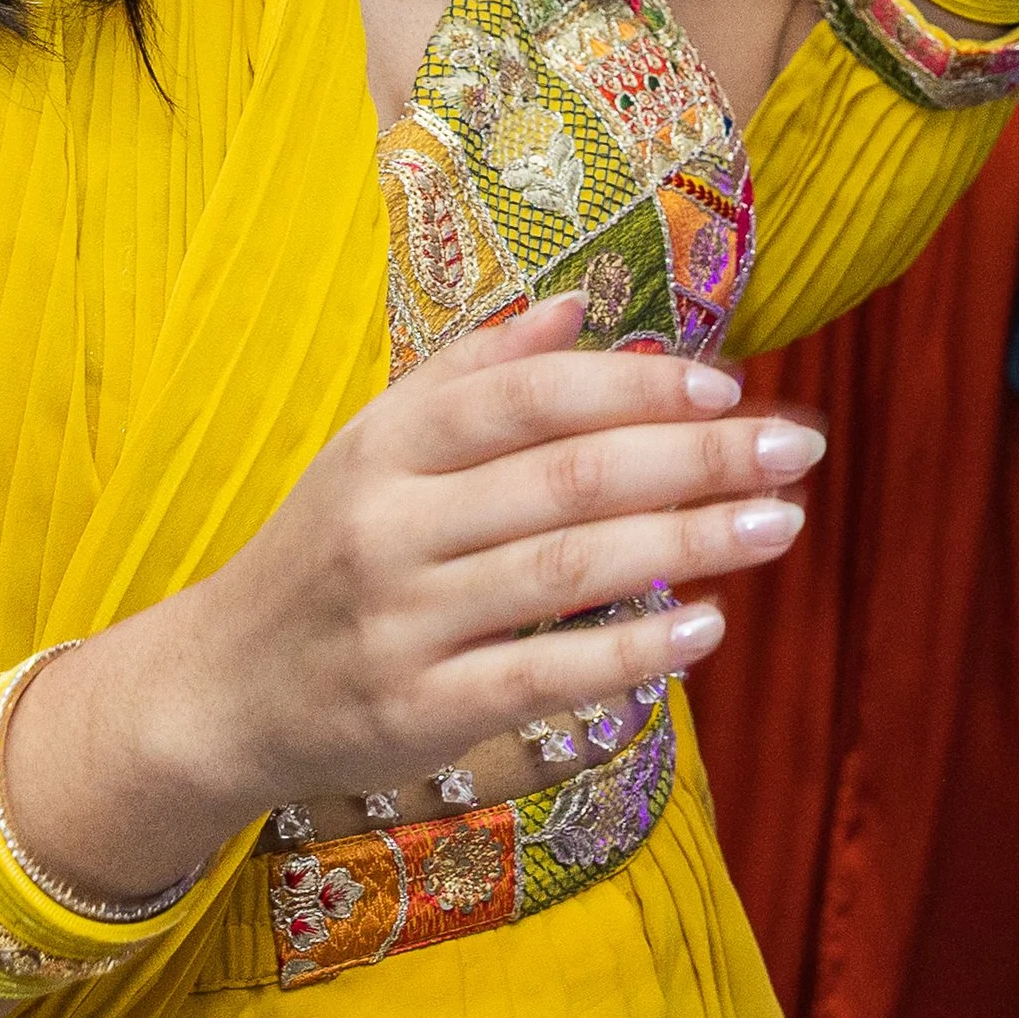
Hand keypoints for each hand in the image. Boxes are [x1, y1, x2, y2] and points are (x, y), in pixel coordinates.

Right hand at [150, 298, 820, 825]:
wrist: (220, 687)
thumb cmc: (324, 550)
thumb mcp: (374, 446)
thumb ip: (473, 373)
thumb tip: (576, 305)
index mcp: (388, 442)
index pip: (530, 396)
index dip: (635, 385)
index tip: (730, 385)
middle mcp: (393, 523)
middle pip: (568, 477)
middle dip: (696, 458)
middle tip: (798, 446)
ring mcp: (404, 621)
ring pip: (568, 570)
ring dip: (690, 542)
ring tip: (781, 521)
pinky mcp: (419, 711)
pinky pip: (543, 676)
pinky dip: (632, 651)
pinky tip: (710, 625)